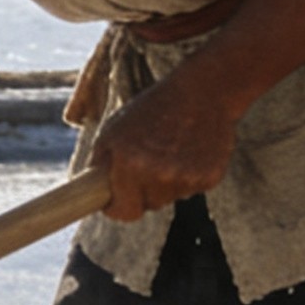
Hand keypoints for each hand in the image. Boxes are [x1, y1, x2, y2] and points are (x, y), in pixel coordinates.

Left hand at [93, 73, 238, 219]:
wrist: (202, 92)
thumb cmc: (152, 109)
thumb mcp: (114, 130)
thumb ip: (101, 163)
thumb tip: (93, 191)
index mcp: (131, 164)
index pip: (124, 212)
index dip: (117, 209)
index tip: (114, 204)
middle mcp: (159, 175)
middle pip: (147, 206)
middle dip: (141, 192)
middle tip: (146, 164)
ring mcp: (187, 178)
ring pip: (169, 198)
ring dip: (165, 183)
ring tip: (170, 152)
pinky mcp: (210, 178)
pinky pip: (191, 190)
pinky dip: (188, 177)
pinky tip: (188, 152)